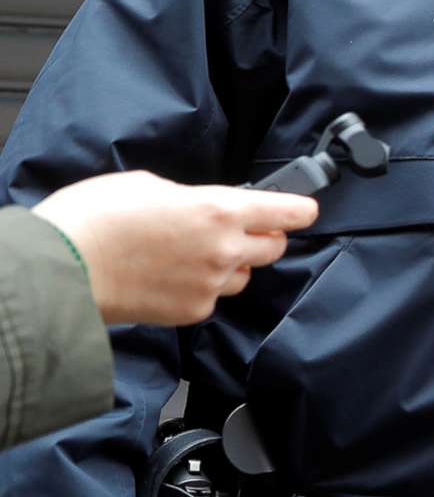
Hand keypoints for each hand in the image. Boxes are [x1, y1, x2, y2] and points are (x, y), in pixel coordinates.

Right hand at [32, 172, 317, 325]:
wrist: (64, 267)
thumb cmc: (96, 218)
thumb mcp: (148, 185)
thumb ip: (189, 197)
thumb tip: (199, 206)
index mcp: (219, 209)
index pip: (286, 212)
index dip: (300, 210)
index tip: (306, 210)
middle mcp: (225, 249)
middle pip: (273, 248)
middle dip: (262, 238)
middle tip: (236, 230)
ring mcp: (211, 284)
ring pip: (242, 276)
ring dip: (229, 265)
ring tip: (189, 255)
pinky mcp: (193, 311)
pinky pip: (212, 298)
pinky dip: (200, 288)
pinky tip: (169, 277)